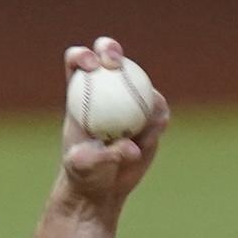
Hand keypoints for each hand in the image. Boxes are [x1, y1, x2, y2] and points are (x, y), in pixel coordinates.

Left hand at [56, 37, 166, 223]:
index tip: (91, 65)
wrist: (103, 188)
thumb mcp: (85, 167)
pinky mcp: (150, 114)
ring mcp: (130, 99)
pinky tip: (149, 140)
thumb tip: (130, 146)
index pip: (78, 63)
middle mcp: (106, 89)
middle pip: (108, 56)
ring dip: (144, 98)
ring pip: (141, 82)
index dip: (83, 56)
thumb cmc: (85, 174)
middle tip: (115, 64)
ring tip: (141, 132)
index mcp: (81, 93)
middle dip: (110, 49)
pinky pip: (158, 111)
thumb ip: (103, 155)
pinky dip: (156, 124)